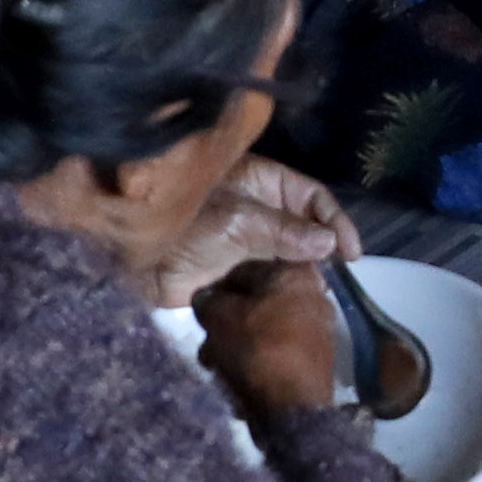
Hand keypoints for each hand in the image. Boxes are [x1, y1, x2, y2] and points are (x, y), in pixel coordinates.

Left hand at [142, 152, 350, 309]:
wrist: (131, 263)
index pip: (310, 195)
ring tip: (318, 290)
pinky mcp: (235, 271)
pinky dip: (284, 288)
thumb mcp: (238, 221)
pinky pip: (270, 277)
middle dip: (323, 247)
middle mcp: (256, 206)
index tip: (350, 252)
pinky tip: (295, 300)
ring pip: (290, 254)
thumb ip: (285, 231)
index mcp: (258, 180)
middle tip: (336, 275)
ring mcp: (246, 239)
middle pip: (304, 225)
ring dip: (305, 271)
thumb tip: (328, 243)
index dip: (334, 220)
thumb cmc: (182, 225)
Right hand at [197, 256, 346, 418]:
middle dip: (227, 323)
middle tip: (208, 342)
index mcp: (296, 273)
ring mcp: (319, 328)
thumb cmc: (256, 348)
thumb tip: (206, 298)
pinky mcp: (316, 358)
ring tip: (216, 365)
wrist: (291, 406)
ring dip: (236, 344)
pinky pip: (277, 350)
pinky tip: (236, 377)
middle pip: (255, 302)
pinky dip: (256, 360)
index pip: (244, 269)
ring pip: (263, 328)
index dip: (217, 289)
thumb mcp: (218, 317)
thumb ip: (208, 300)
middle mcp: (315, 294)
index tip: (202, 310)